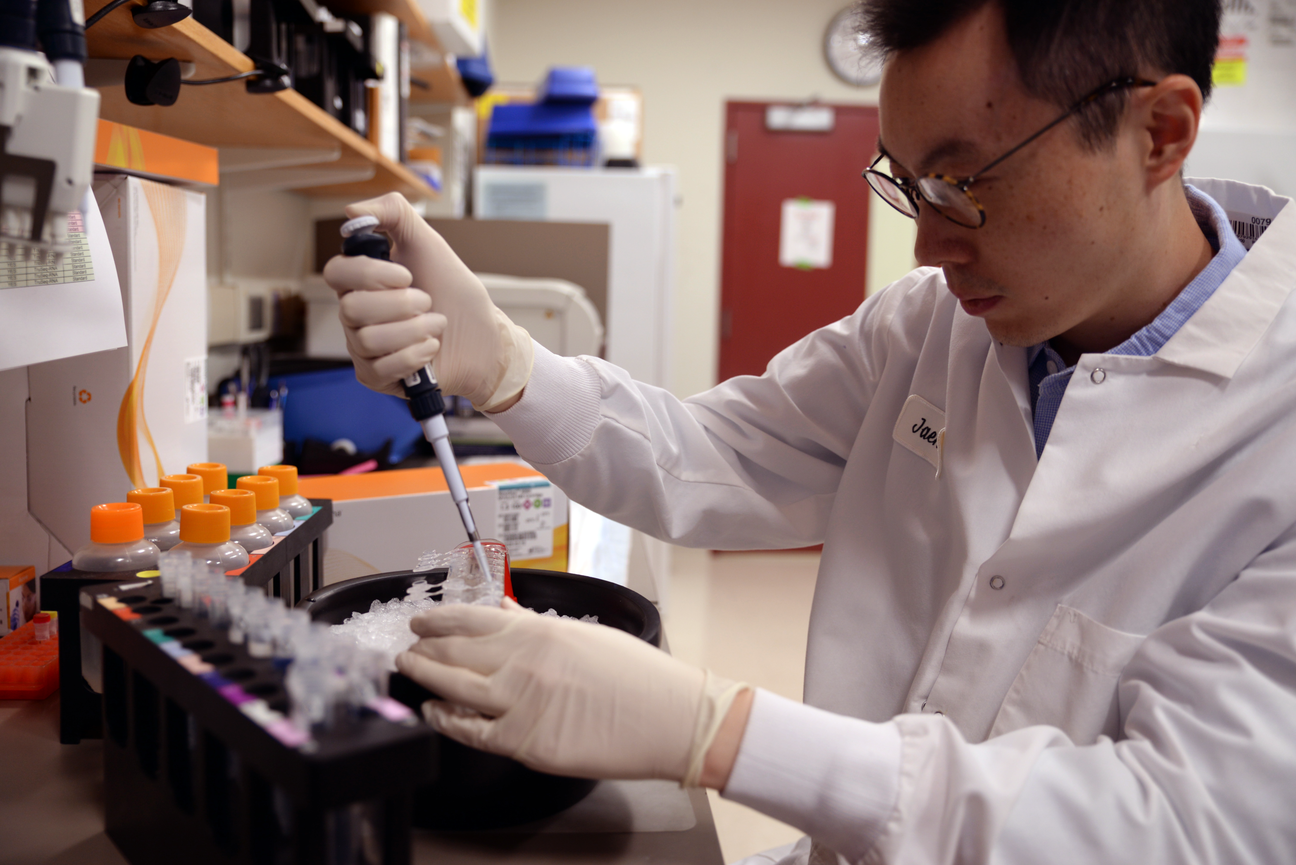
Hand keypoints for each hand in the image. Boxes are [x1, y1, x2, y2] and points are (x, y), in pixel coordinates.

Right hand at [321, 193, 532, 410]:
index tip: (406, 275)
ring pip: (368, 340)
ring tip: (435, 325)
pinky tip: (431, 348)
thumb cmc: (453, 291)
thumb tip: (352, 211)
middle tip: (428, 302)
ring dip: (415, 330)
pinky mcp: (375, 376)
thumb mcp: (428, 242)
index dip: (369, 274)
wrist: (483, 337)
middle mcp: (355, 315)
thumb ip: (394, 214)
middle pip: (351, 309)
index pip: (336, 273)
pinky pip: (382, 367)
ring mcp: (362, 348)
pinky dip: (415, 355)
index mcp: (361, 283)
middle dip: (401, 305)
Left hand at [395, 599, 749, 783]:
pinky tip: (434, 714)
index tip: (420, 620)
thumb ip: (536, 625)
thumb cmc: (638, 676)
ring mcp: (520, 705)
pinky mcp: (525, 743)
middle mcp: (522, 664)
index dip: (438, 620)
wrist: (671, 718)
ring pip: (453, 689)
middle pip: (453, 653)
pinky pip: (471, 732)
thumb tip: (504, 611)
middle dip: (424, 648)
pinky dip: (446, 722)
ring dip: (425, 677)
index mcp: (538, 632)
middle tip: (407, 647)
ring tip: (410, 670)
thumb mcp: (584, 636)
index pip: (470, 619)